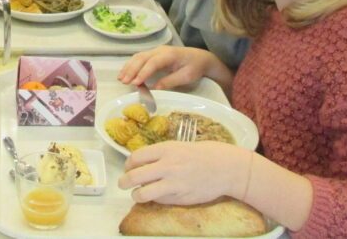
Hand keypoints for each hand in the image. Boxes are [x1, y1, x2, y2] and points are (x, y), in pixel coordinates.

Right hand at [118, 45, 218, 89]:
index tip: (135, 83)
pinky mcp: (154, 54)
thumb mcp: (186, 76)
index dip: (143, 73)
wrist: (201, 58)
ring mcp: (156, 51)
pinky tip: (125, 73)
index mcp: (170, 54)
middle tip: (124, 82)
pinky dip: (131, 65)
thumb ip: (171, 81)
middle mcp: (160, 50)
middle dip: (132, 70)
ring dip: (129, 67)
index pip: (153, 63)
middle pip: (142, 58)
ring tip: (121, 79)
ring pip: (138, 57)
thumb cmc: (195, 67)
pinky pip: (140, 58)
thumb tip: (155, 88)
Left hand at [120, 141, 250, 205]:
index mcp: (165, 149)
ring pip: (143, 193)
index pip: (135, 158)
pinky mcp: (180, 197)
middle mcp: (166, 166)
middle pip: (134, 176)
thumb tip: (139, 163)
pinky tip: (158, 196)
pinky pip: (159, 200)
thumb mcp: (177, 146)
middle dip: (124, 182)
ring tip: (137, 195)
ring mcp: (173, 183)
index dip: (128, 165)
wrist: (224, 167)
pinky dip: (155, 199)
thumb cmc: (200, 154)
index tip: (128, 168)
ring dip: (136, 195)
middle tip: (123, 184)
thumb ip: (159, 154)